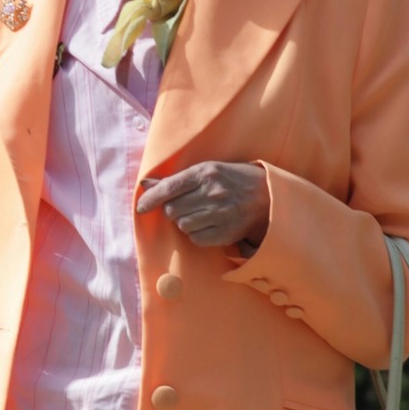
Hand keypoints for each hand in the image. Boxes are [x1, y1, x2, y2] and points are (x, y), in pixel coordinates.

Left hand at [137, 159, 268, 249]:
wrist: (268, 196)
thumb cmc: (232, 180)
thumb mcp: (207, 170)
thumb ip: (175, 179)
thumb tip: (145, 184)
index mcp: (205, 172)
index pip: (169, 188)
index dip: (150, 199)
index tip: (140, 208)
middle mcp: (212, 192)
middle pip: (172, 210)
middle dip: (172, 210)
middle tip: (186, 206)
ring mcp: (220, 214)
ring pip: (182, 225)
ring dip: (185, 222)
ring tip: (199, 214)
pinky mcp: (226, 232)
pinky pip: (196, 239)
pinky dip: (196, 234)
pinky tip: (207, 225)